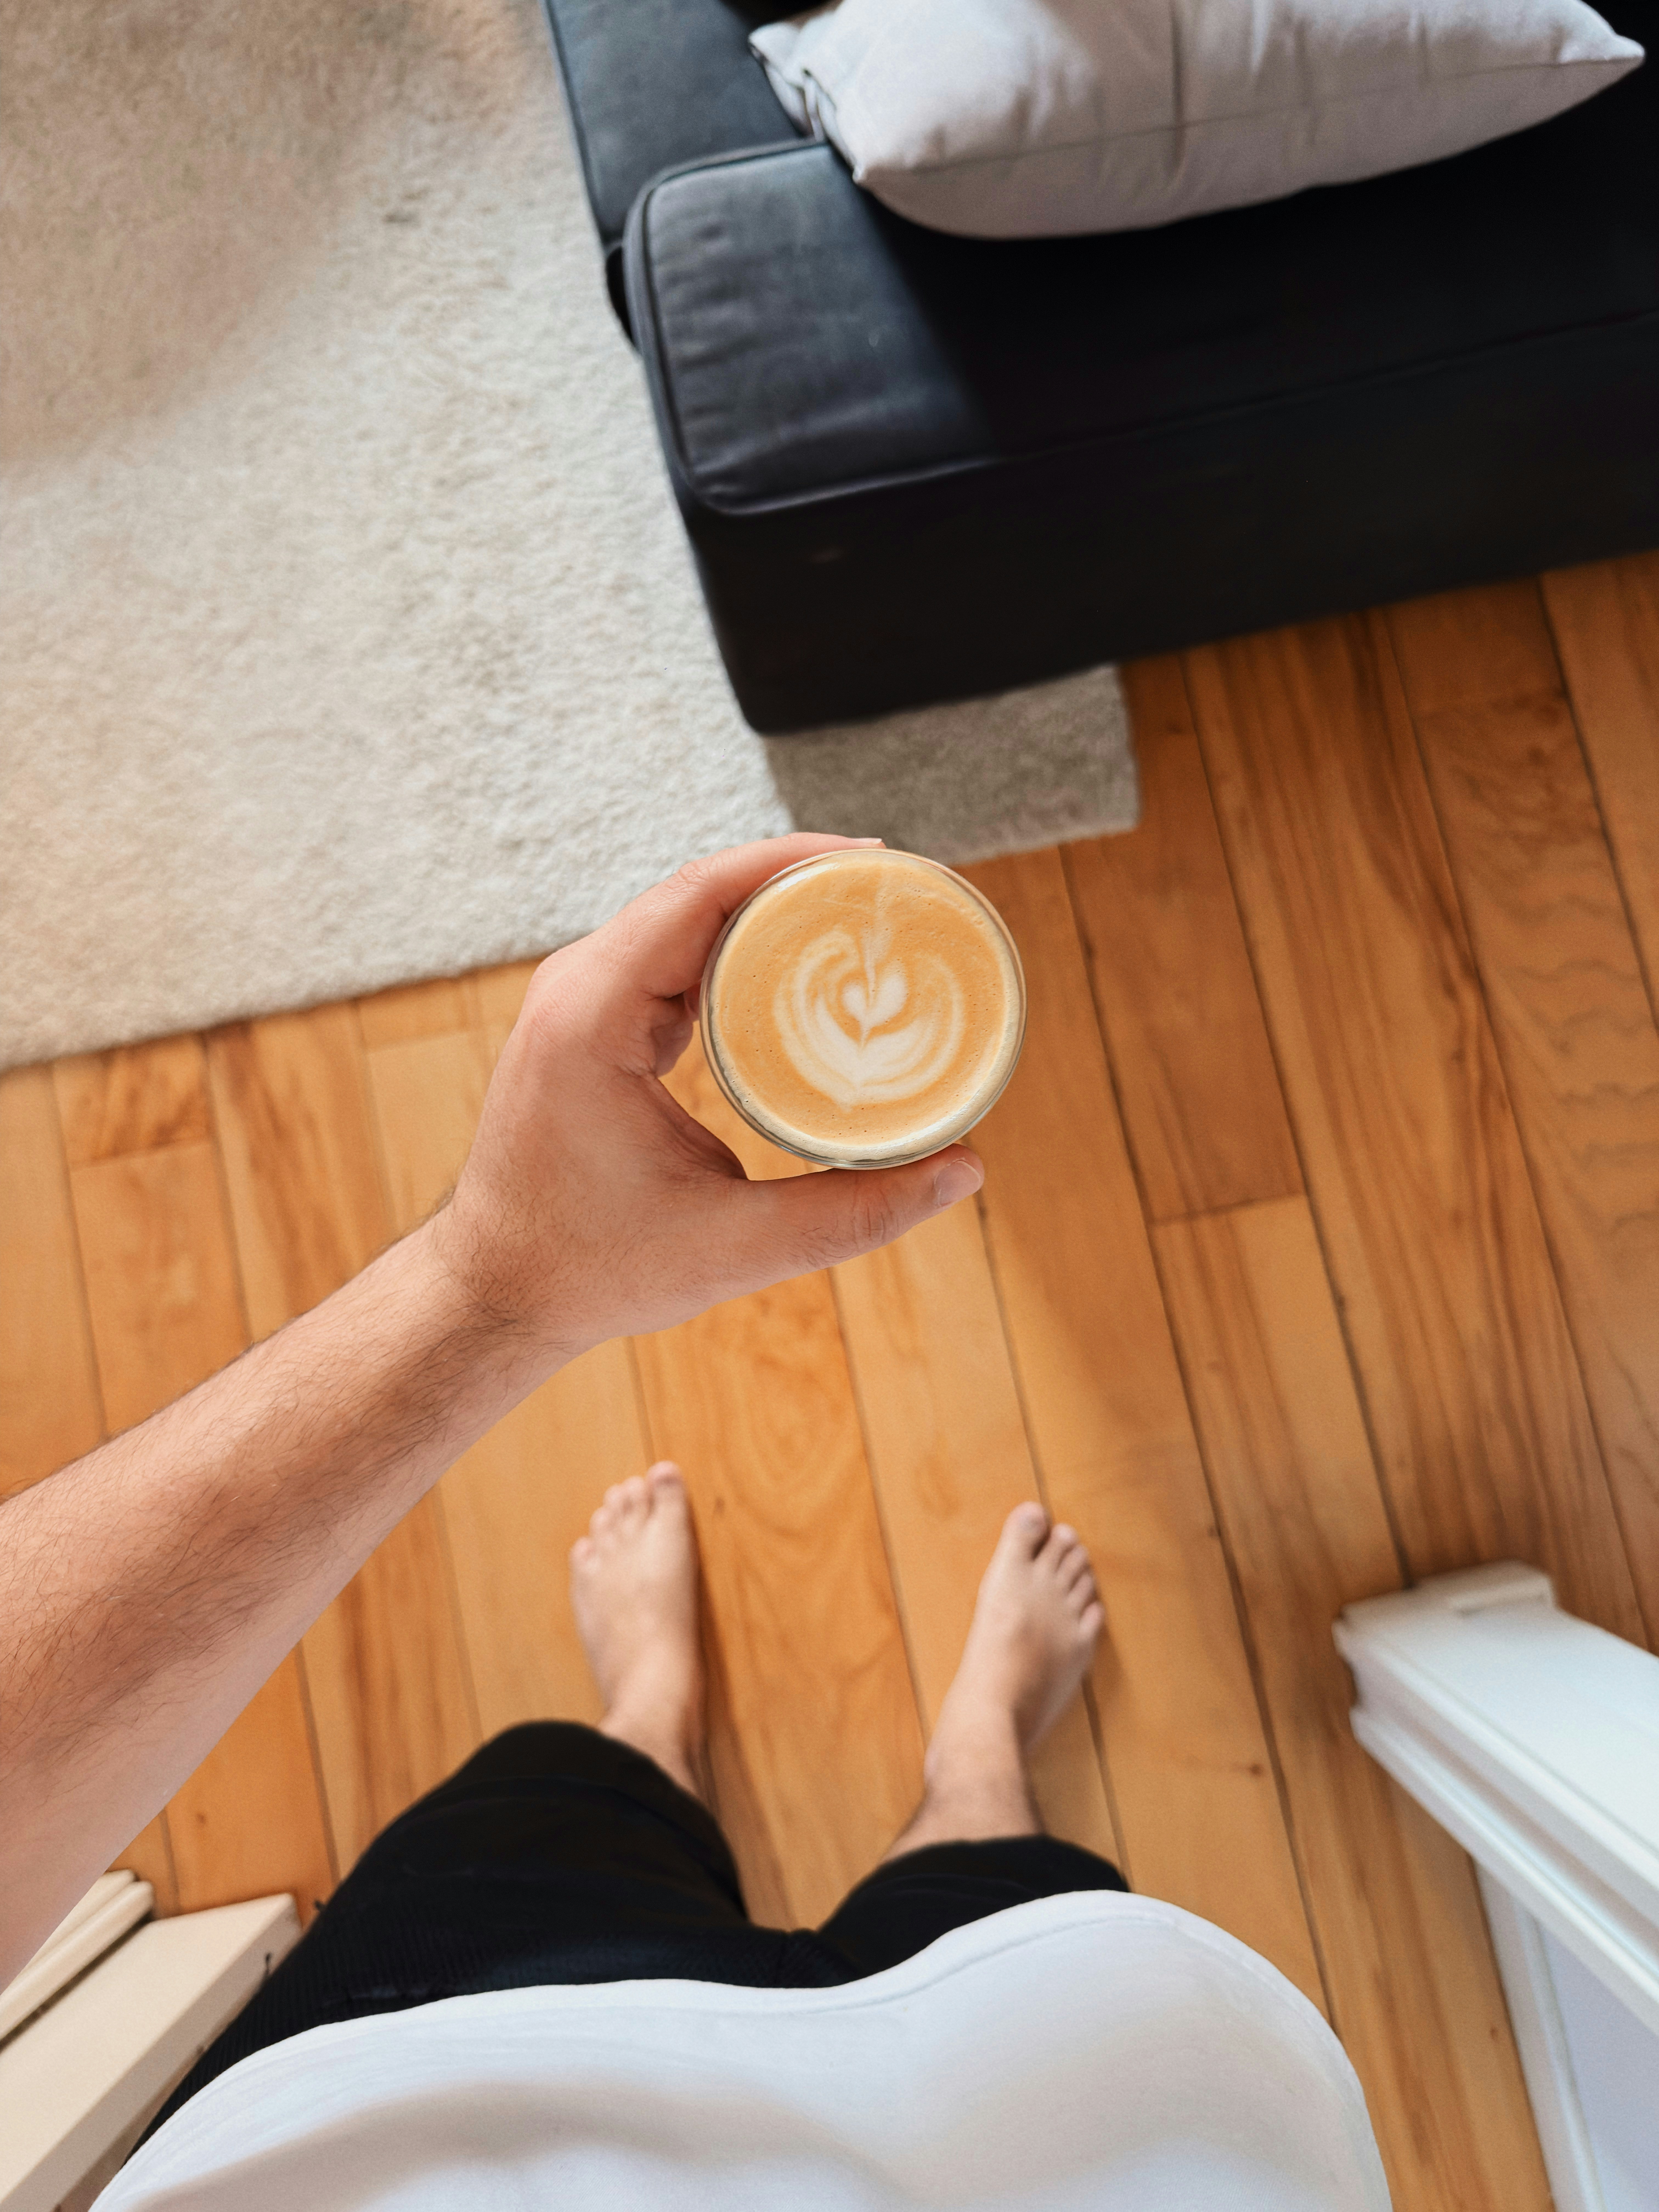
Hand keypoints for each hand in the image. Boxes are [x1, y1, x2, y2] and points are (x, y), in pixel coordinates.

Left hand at [428, 835, 985, 1371]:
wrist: (496, 1292)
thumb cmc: (590, 1270)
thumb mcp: (732, 1248)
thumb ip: (851, 1213)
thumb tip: (962, 1170)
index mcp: (591, 1017)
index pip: (700, 894)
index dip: (791, 861)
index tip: (876, 860)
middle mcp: (576, 988)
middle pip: (699, 891)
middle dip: (797, 877)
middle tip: (891, 890)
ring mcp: (578, 999)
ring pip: (685, 917)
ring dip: (767, 907)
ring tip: (858, 913)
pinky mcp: (593, 1020)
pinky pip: (672, 953)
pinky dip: (736, 945)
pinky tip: (796, 959)